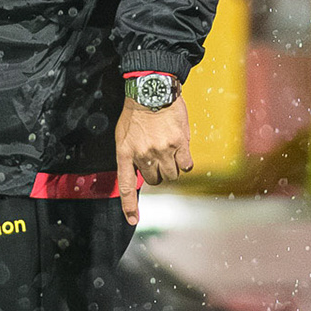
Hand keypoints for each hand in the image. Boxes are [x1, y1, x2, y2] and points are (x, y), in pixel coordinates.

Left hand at [115, 96, 192, 224]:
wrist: (151, 90)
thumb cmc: (136, 112)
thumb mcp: (124, 135)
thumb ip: (131, 156)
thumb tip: (139, 175)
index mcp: (125, 152)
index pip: (126, 185)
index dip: (129, 205)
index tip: (133, 220)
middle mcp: (143, 154)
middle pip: (155, 180)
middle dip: (157, 173)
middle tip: (157, 156)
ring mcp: (162, 150)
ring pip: (172, 175)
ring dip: (172, 167)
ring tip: (168, 149)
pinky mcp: (179, 144)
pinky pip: (186, 166)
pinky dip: (184, 161)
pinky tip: (180, 148)